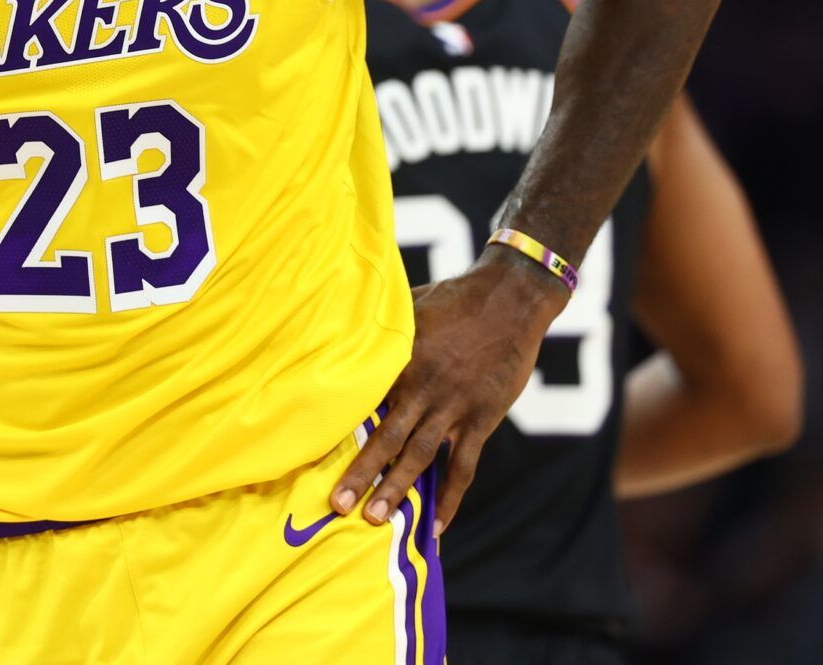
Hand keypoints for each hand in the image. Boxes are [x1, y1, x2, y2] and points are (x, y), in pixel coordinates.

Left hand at [333, 248, 564, 535]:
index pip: (364, 400)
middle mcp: (424, 387)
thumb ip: (381, 328)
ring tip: (375, 519)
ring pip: (421, 456)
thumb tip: (345, 329)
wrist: (511, 298)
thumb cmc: (454, 297)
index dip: (340, 426)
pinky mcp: (481, 419)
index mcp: (400, 359)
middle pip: (388, 437)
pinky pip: (464, 466)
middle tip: (337, 504)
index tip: (311, 452)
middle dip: (362, 472)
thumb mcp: (408, 305)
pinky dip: (450, 497)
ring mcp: (454, 406)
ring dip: (398, 489)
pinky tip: (437, 526)